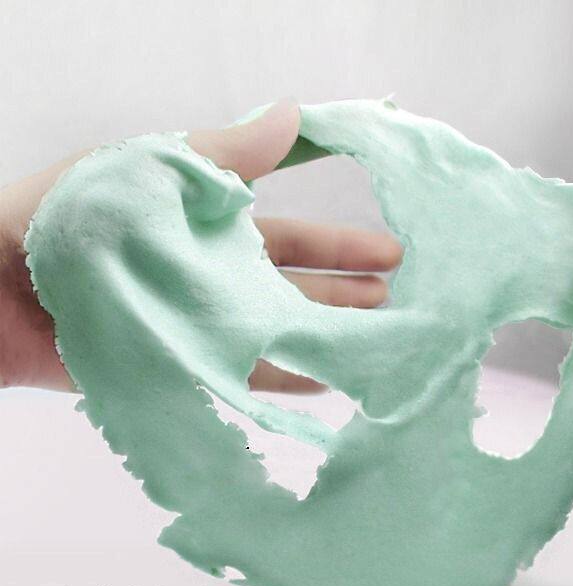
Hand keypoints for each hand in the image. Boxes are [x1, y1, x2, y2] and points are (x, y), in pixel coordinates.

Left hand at [0, 100, 401, 391]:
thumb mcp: (156, 167)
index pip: (293, 238)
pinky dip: (288, 381)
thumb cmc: (74, 216)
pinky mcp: (187, 368)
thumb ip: (227, 152)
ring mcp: (205, 327)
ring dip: (330, 337)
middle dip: (348, 293)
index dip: (341, 244)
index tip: (390, 248)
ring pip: (282, 336)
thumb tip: (294, 112)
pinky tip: (325, 385)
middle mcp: (217, 280)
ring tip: (378, 341)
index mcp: (213, 230)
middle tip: (397, 298)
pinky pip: (248, 378)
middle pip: (297, 290)